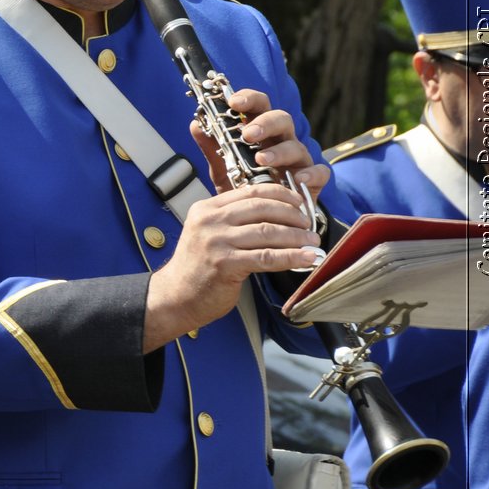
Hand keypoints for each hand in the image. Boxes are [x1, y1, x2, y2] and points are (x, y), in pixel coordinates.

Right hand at [142, 183, 321, 350]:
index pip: (250, 192)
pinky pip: (266, 257)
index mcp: (206, 208)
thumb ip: (233, 221)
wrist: (175, 295)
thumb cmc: (197, 267)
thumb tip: (276, 215)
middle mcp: (209, 221)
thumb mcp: (208, 233)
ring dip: (296, 237)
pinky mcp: (225, 264)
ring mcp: (216, 241)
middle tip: (308, 224)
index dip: (280, 195)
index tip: (298, 203)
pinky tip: (306, 258)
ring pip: (267, 232)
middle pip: (261, 208)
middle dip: (292, 215)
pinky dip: (291, 257)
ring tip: (312, 242)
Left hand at [192, 88, 327, 193]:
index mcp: (260, 133)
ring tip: (262, 159)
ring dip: (278, 151)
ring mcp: (298, 160)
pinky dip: (311, 173)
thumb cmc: (245, 186)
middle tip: (247, 133)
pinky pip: (319, 172)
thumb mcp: (223, 168)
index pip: (258, 107)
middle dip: (264, 123)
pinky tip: (297, 178)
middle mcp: (281, 142)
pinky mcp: (312, 180)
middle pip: (281, 119)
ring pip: (296, 145)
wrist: (260, 219)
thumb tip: (195, 124)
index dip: (249, 99)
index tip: (233, 101)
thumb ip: (211, 148)